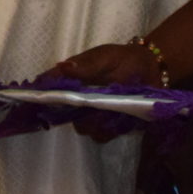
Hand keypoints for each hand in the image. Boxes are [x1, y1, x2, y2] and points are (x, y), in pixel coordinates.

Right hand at [43, 42, 167, 140]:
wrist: (152, 70)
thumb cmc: (125, 59)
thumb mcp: (106, 57)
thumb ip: (86, 65)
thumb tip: (62, 67)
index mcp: (73, 79)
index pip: (49, 87)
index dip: (40, 95)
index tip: (40, 102)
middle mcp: (78, 99)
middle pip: (62, 115)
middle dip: (75, 113)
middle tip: (93, 105)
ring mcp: (93, 114)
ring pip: (82, 128)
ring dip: (95, 122)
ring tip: (112, 110)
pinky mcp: (109, 126)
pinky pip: (101, 136)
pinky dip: (110, 130)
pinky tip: (121, 118)